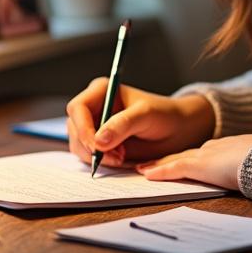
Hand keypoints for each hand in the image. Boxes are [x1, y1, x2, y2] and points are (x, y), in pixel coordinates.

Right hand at [65, 78, 214, 167]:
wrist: (176, 130)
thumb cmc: (164, 115)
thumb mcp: (146, 115)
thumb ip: (122, 125)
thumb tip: (99, 141)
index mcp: (101, 91)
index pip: (77, 108)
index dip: (83, 129)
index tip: (98, 147)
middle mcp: (94, 107)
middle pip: (74, 129)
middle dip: (91, 146)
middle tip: (117, 156)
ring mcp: (94, 126)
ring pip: (78, 145)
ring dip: (96, 156)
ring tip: (122, 156)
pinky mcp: (98, 143)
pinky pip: (88, 156)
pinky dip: (100, 161)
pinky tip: (120, 158)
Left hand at [135, 134, 251, 190]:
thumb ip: (249, 167)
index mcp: (226, 147)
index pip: (199, 152)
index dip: (184, 157)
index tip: (174, 160)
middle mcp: (212, 148)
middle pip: (182, 154)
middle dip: (165, 159)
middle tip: (147, 164)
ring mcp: (205, 155)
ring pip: (174, 159)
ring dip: (157, 165)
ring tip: (141, 169)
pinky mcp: (200, 165)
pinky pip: (174, 169)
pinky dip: (160, 172)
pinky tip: (147, 176)